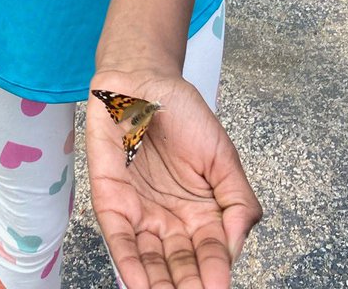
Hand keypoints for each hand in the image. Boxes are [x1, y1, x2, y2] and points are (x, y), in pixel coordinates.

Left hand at [88, 70, 260, 288]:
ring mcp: (138, 210)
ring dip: (157, 284)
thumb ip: (238, 204)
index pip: (211, 255)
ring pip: (149, 259)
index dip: (216, 274)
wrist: (144, 78)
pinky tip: (138, 284)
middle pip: (180, 266)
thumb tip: (235, 248)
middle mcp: (169, 219)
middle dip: (186, 287)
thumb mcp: (224, 159)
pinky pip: (118, 236)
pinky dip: (127, 262)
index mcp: (200, 214)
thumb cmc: (184, 115)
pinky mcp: (109, 197)